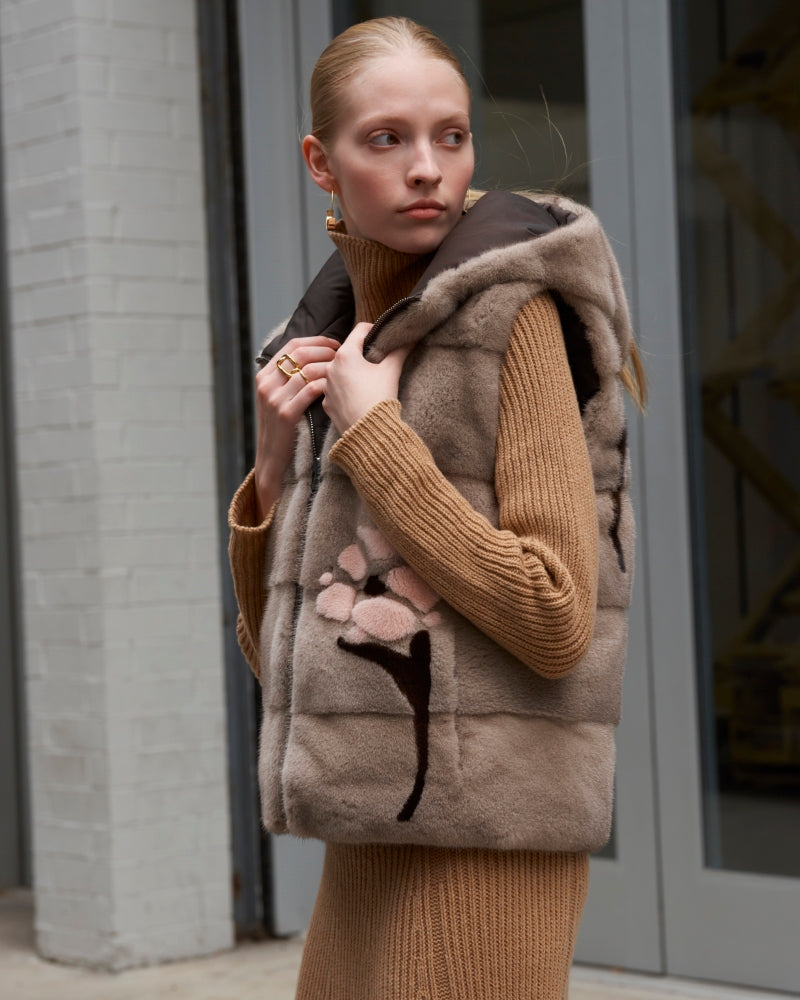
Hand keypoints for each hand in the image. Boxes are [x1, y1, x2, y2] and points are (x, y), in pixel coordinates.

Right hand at [254, 336, 338, 518]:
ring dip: (331, 367)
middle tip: (345, 356)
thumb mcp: (277, 399)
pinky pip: (311, 389)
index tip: (335, 344)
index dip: (317, 341)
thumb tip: (315, 358)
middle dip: (326, 350)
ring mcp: (274, 398)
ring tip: (344, 372)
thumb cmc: (281, 428)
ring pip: (308, 369)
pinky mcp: (285, 413)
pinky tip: (338, 388)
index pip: (292, 344)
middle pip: (301, 353)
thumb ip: (289, 379)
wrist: (271, 459)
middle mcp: (267, 383)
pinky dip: (327, 385)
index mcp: (264, 375)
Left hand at [321, 323, 411, 435]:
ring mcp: (326, 386)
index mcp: (346, 354)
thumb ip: (400, 351)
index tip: (384, 337)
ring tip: (368, 380)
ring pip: (340, 371)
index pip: (360, 330)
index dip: (374, 330)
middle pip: (348, 351)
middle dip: (362, 353)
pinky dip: (346, 389)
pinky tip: (358, 396)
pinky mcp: (326, 403)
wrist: (369, 432)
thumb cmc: (379, 398)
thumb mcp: (392, 371)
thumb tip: (410, 338)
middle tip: (378, 360)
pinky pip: (336, 389)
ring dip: (352, 371)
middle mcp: (331, 367)